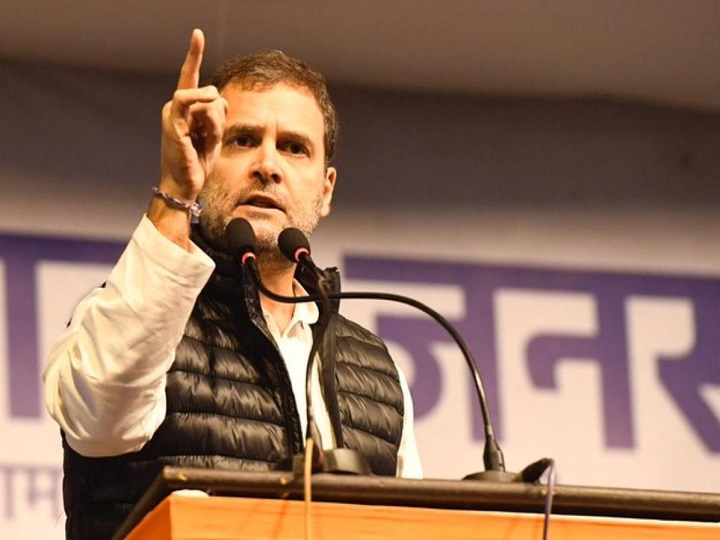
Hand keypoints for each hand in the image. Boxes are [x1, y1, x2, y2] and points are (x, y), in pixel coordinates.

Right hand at [158, 29, 226, 201]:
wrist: (185, 184)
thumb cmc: (199, 161)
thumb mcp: (214, 134)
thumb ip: (217, 112)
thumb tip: (218, 97)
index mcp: (185, 108)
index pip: (191, 76)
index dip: (194, 54)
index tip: (197, 34)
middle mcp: (176, 106)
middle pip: (212, 95)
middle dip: (220, 118)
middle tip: (210, 140)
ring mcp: (172, 112)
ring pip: (209, 100)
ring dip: (216, 124)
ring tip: (205, 142)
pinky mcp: (172, 121)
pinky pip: (188, 99)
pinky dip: (200, 98)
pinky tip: (208, 97)